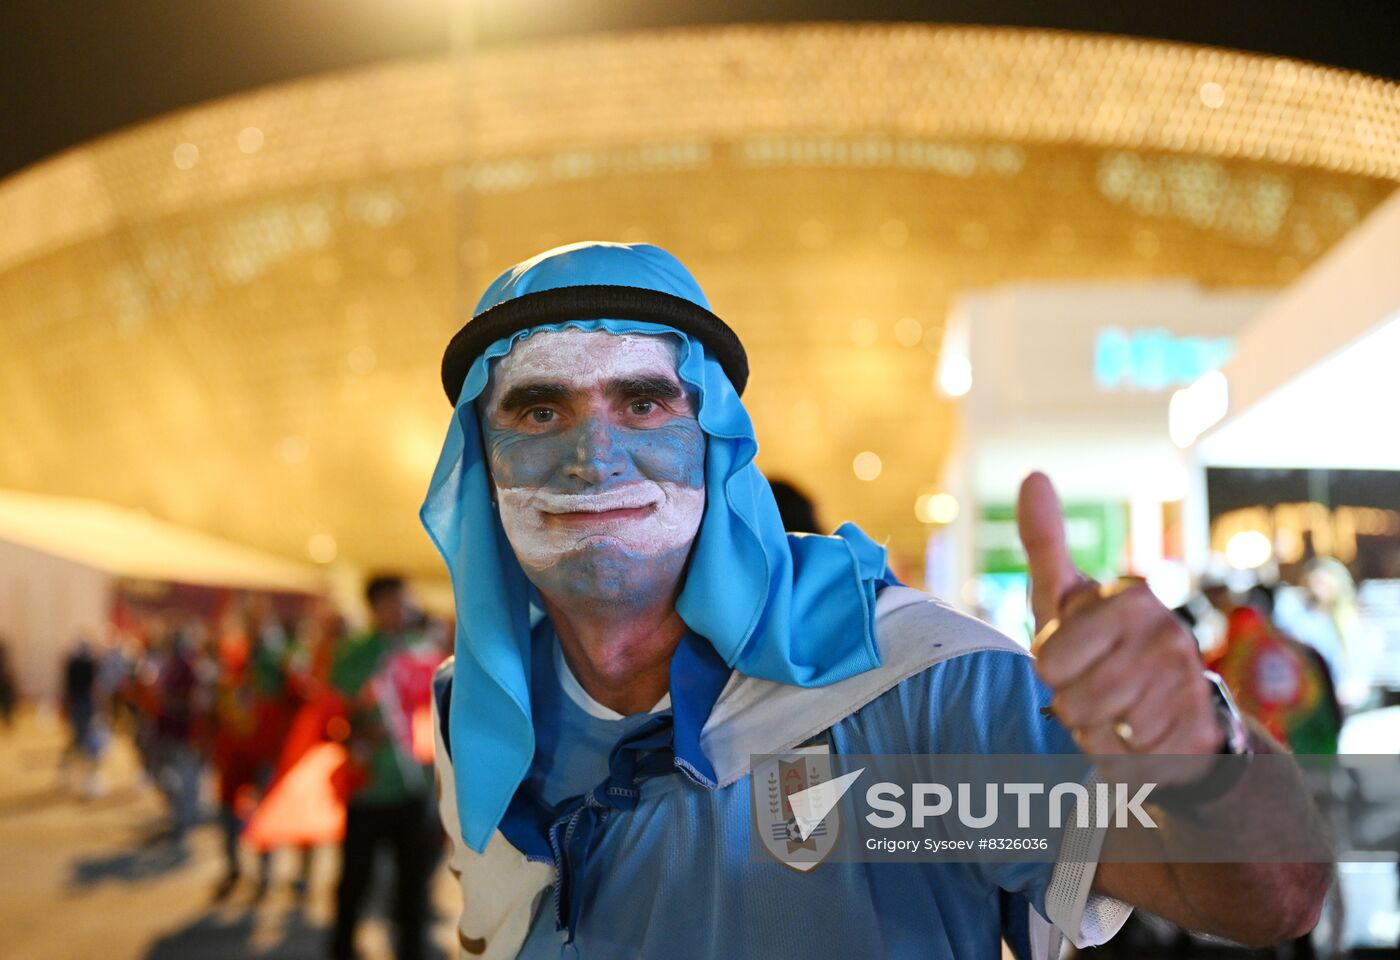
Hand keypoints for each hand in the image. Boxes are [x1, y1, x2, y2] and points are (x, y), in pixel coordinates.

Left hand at [1016, 472, 1221, 760]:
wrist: (1171, 703)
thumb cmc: (1101, 643)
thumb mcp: (1065, 594)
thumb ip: (1046, 541)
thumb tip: (1034, 476)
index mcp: (1132, 599)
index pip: (1049, 660)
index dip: (1050, 667)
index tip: (1070, 654)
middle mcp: (1169, 637)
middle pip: (1072, 702)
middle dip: (1070, 704)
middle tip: (1089, 687)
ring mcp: (1188, 687)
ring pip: (1099, 733)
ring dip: (1092, 731)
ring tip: (1111, 710)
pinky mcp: (1198, 735)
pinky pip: (1126, 763)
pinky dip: (1118, 759)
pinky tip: (1135, 736)